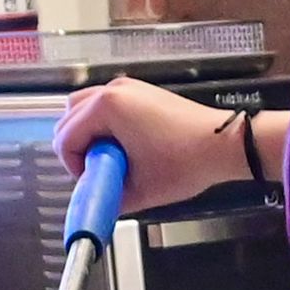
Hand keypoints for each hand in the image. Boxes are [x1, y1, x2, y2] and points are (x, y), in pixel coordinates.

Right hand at [51, 73, 261, 215]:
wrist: (223, 144)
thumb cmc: (187, 161)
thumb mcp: (140, 191)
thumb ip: (108, 197)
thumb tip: (96, 201)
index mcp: (106, 108)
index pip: (66, 139)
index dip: (74, 167)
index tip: (94, 182)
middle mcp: (113, 90)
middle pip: (69, 119)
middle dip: (79, 149)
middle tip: (100, 172)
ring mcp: (127, 88)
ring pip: (85, 110)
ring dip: (90, 136)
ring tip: (114, 161)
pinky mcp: (140, 92)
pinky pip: (107, 107)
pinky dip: (107, 127)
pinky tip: (128, 148)